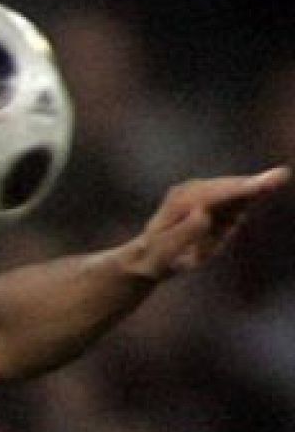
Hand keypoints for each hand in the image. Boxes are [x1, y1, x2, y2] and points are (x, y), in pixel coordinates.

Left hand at [122, 166, 289, 279]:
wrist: (150, 255)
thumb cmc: (157, 257)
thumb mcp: (164, 252)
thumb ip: (183, 233)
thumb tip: (203, 213)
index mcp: (178, 204)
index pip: (213, 196)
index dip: (237, 191)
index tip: (258, 187)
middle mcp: (191, 192)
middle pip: (228, 188)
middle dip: (253, 184)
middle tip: (281, 175)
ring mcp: (202, 193)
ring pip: (235, 190)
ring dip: (256, 185)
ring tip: (279, 176)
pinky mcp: (214, 199)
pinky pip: (237, 196)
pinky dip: (252, 191)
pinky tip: (271, 181)